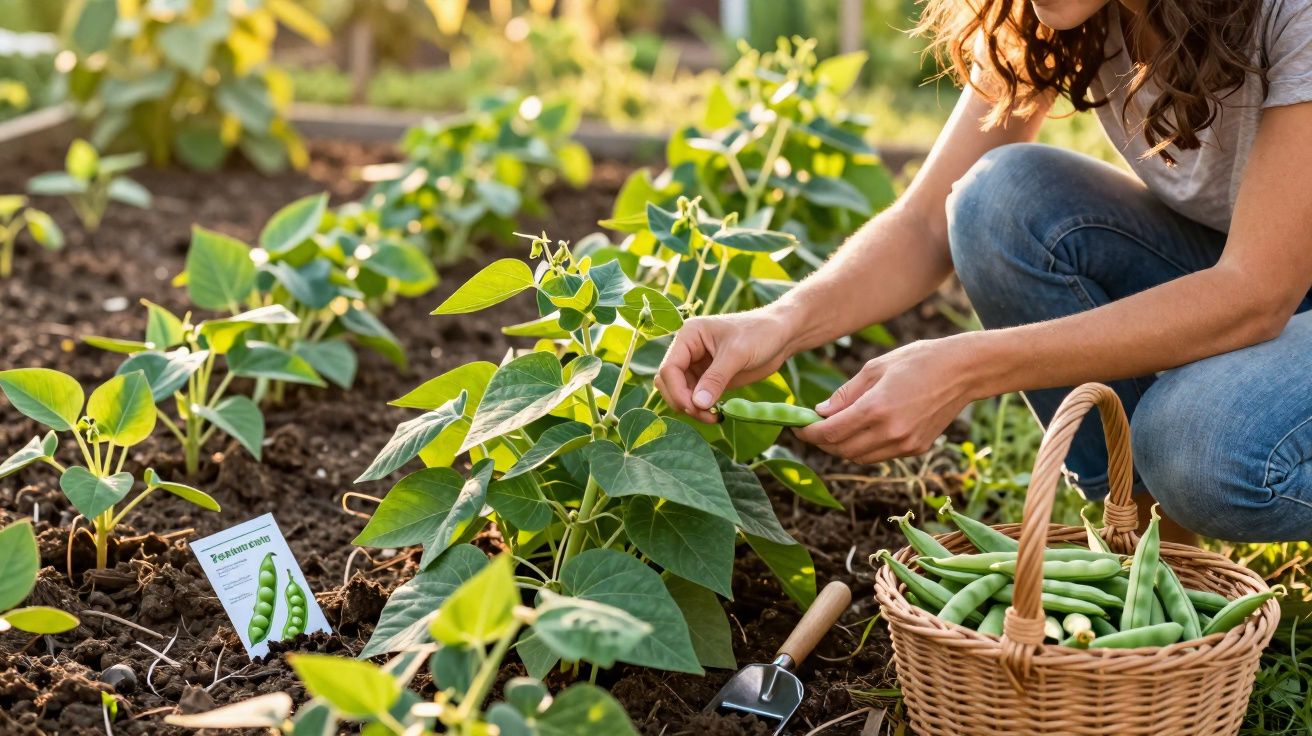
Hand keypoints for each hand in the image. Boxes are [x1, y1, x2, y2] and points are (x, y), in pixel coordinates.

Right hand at [655, 309, 796, 422]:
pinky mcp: (708, 378)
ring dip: (691, 408)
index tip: (695, 408)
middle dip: (682, 401)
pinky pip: (695, 397)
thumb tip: (698, 404)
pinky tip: (717, 414)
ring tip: (714, 417)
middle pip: (668, 383)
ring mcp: (697, 365)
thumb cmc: (760, 333)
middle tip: (706, 415)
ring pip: (680, 393)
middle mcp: (687, 350)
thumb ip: (716, 378)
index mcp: (688, 336)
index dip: (677, 391)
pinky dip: (702, 408)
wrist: (781, 335)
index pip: (669, 368)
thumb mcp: (737, 354)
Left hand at [795, 336, 976, 463]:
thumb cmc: (918, 361)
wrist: (963, 371)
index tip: (798, 428)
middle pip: (842, 450)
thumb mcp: (875, 367)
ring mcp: (905, 444)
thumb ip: (846, 393)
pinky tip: (864, 430)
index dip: (809, 433)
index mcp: (876, 409)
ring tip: (836, 429)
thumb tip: (821, 412)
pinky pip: (880, 456)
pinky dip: (865, 448)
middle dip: (822, 443)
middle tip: (813, 429)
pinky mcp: (917, 449)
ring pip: (860, 458)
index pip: (830, 433)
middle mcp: (890, 432)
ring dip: (842, 447)